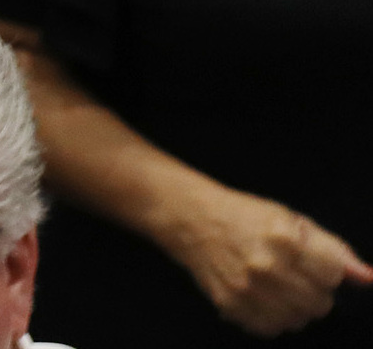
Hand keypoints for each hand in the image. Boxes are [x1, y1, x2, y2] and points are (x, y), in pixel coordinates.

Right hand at [161, 181, 372, 335]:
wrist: (190, 219)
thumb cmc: (245, 216)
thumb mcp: (292, 220)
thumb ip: (334, 249)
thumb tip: (369, 278)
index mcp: (284, 238)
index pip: (334, 275)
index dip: (326, 270)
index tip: (311, 261)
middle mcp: (266, 266)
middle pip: (320, 303)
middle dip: (313, 291)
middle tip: (292, 274)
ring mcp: (247, 289)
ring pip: (298, 320)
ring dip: (294, 307)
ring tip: (276, 286)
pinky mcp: (231, 305)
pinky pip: (271, 328)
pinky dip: (271, 317)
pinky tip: (261, 297)